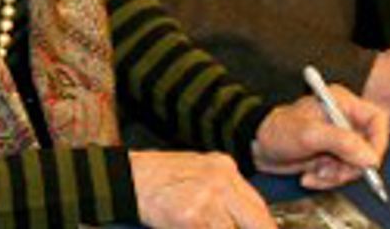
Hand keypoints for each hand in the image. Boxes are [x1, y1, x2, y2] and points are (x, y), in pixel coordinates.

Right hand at [129, 150, 275, 228]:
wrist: (126, 178)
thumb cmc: (158, 178)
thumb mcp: (198, 174)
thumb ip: (224, 194)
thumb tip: (247, 222)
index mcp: (225, 167)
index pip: (260, 208)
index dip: (263, 228)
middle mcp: (221, 180)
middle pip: (259, 223)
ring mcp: (208, 198)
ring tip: (199, 225)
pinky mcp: (192, 216)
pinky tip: (186, 227)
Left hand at [252, 86, 387, 189]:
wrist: (257, 146)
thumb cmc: (277, 131)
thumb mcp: (308, 134)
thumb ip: (341, 142)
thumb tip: (370, 157)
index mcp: (342, 103)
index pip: (377, 119)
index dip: (378, 142)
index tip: (368, 163)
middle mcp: (344, 120)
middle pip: (369, 148)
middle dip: (352, 167)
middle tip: (331, 173)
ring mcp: (339, 139)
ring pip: (357, 165)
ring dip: (338, 176)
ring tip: (316, 173)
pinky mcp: (332, 156)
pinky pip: (343, 173)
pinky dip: (329, 179)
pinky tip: (310, 176)